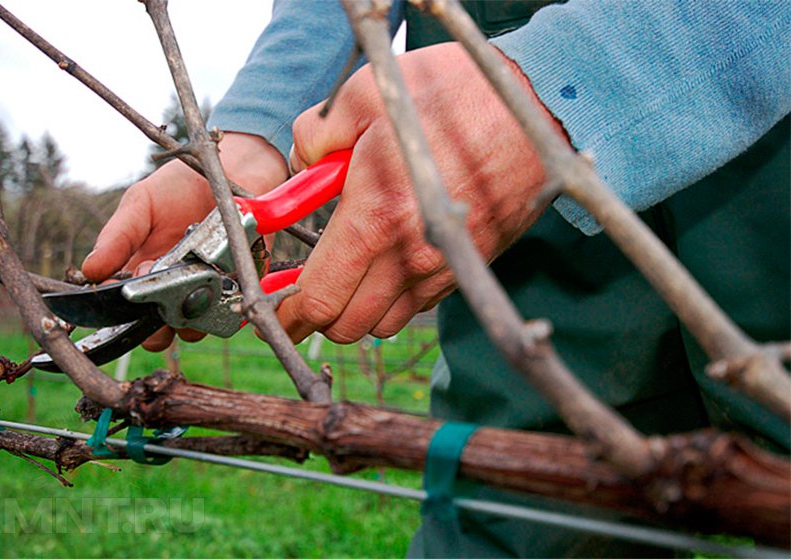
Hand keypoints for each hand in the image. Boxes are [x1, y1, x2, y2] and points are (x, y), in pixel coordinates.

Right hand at [81, 132, 287, 350]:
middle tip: (162, 284)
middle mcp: (172, 292)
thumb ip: (118, 237)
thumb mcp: (140, 204)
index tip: (126, 291)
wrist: (229, 173)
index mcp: (142, 276)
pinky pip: (231, 313)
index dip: (124, 314)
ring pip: (194, 329)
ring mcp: (206, 294)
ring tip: (197, 273)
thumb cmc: (179, 189)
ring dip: (192, 311)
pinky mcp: (240, 289)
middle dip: (157, 323)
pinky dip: (226, 299)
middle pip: (159, 333)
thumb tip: (89, 270)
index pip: (126, 316)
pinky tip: (225, 271)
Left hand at [279, 42, 558, 343]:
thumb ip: (314, 137)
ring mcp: (443, 267)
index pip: (319, 299)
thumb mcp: (364, 96)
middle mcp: (410, 257)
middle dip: (317, 315)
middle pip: (349, 325)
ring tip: (349, 271)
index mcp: (375, 219)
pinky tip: (390, 259)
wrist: (534, 108)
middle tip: (303, 289)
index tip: (271, 308)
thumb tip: (299, 166)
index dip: (287, 313)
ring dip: (358, 308)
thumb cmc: (451, 96)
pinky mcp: (468, 265)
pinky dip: (395, 298)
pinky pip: (420, 305)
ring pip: (385, 323)